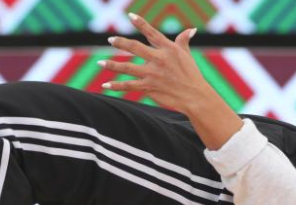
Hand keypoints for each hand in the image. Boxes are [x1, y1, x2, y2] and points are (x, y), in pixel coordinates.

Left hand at [99, 13, 214, 115]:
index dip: (140, 23)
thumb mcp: (188, 55)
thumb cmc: (192, 75)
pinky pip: (128, 86)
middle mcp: (158, 59)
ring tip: (100, 63)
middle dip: (120, 43)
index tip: (130, 16)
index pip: (151, 33)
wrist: (195, 96)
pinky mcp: (149, 87)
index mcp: (168, 49)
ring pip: (127, 67)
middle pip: (134, 47)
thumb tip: (191, 30)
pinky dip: (116, 86)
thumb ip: (184, 41)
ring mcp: (152, 74)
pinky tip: (105, 85)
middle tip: (111, 40)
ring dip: (111, 65)